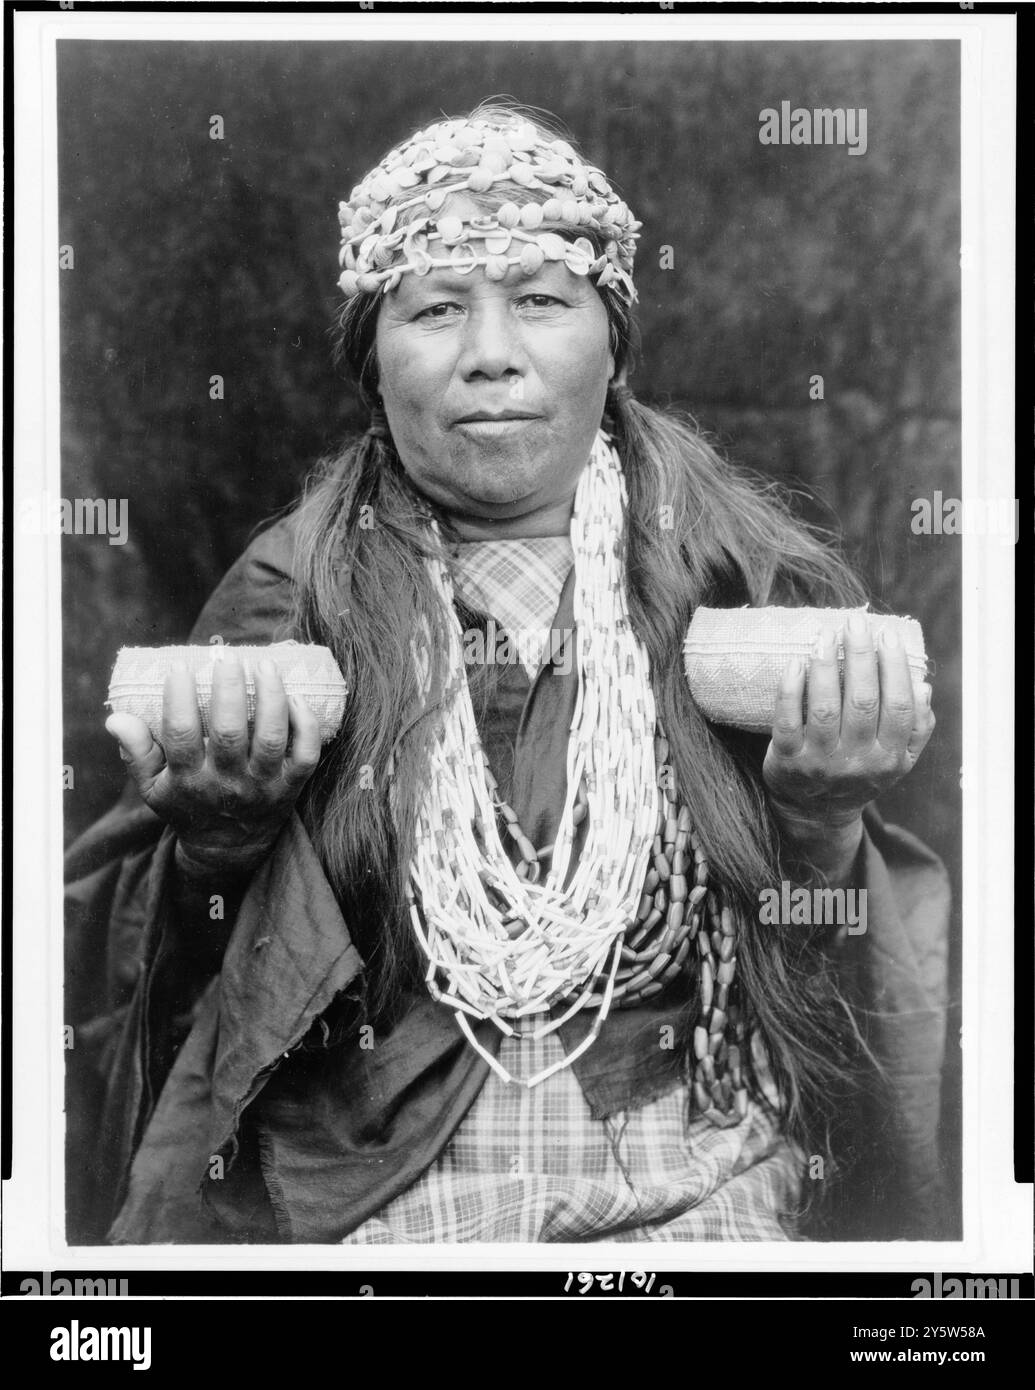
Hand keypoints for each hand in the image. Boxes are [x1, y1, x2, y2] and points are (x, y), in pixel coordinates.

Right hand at [105, 654, 320, 876]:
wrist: (228, 848)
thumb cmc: (187, 804)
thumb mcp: (153, 788)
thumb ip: (137, 752)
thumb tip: (115, 717)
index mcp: (189, 780)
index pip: (182, 735)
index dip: (179, 698)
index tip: (180, 666)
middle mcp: (228, 783)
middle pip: (230, 732)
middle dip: (229, 690)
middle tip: (226, 657)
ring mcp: (263, 784)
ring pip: (272, 738)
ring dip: (271, 698)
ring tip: (265, 665)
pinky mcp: (292, 785)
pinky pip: (306, 754)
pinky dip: (306, 725)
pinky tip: (298, 697)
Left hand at [763, 613, 934, 835]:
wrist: (816, 813)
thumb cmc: (861, 772)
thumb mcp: (898, 760)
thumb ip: (917, 726)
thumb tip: (923, 684)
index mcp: (890, 757)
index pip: (898, 707)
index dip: (894, 668)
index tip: (887, 636)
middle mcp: (857, 761)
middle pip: (862, 701)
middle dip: (860, 656)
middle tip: (854, 622)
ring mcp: (820, 762)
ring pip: (825, 708)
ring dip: (826, 666)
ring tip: (825, 635)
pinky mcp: (787, 760)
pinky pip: (788, 721)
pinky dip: (790, 690)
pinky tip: (796, 662)